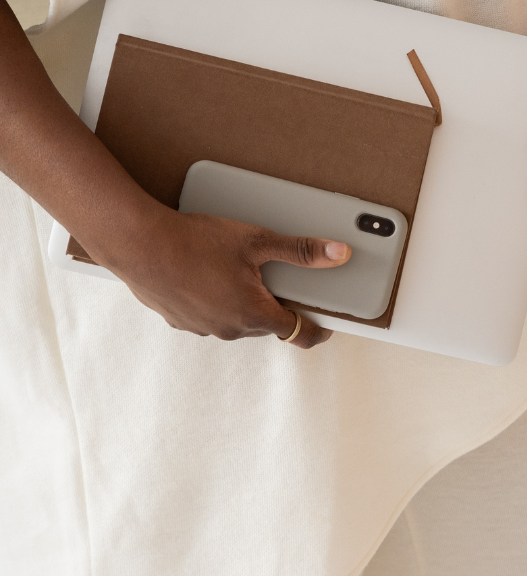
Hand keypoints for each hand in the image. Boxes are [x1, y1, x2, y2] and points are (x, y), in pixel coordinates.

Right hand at [96, 206, 350, 348]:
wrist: (138, 243)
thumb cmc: (196, 241)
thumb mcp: (257, 241)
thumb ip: (301, 251)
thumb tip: (339, 254)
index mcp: (254, 314)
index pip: (297, 333)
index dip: (316, 330)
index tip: (326, 327)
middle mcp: (229, 329)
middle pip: (267, 324)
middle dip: (276, 306)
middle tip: (277, 281)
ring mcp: (202, 328)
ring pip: (237, 322)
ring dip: (244, 304)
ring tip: (237, 273)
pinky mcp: (180, 322)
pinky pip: (210, 317)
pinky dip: (217, 302)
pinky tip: (209, 277)